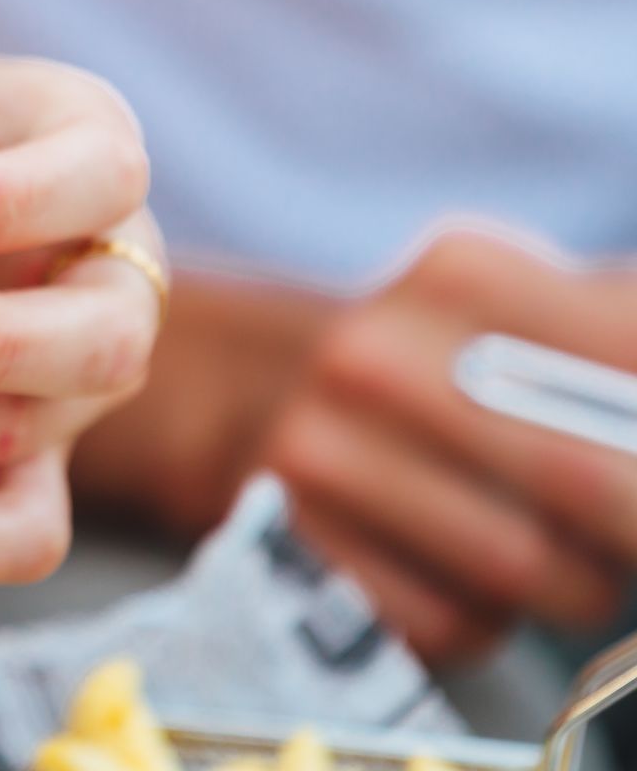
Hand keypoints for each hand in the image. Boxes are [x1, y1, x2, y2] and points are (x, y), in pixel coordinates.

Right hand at [262, 227, 636, 661]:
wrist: (297, 402)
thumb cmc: (471, 376)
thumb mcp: (555, 316)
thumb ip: (626, 341)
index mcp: (457, 273)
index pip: (627, 357)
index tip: (636, 445)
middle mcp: (367, 355)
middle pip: (582, 478)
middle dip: (629, 523)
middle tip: (622, 527)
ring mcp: (315, 451)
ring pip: (521, 566)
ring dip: (571, 583)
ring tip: (553, 549)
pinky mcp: (294, 546)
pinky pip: (451, 624)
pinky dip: (484, 619)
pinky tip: (463, 576)